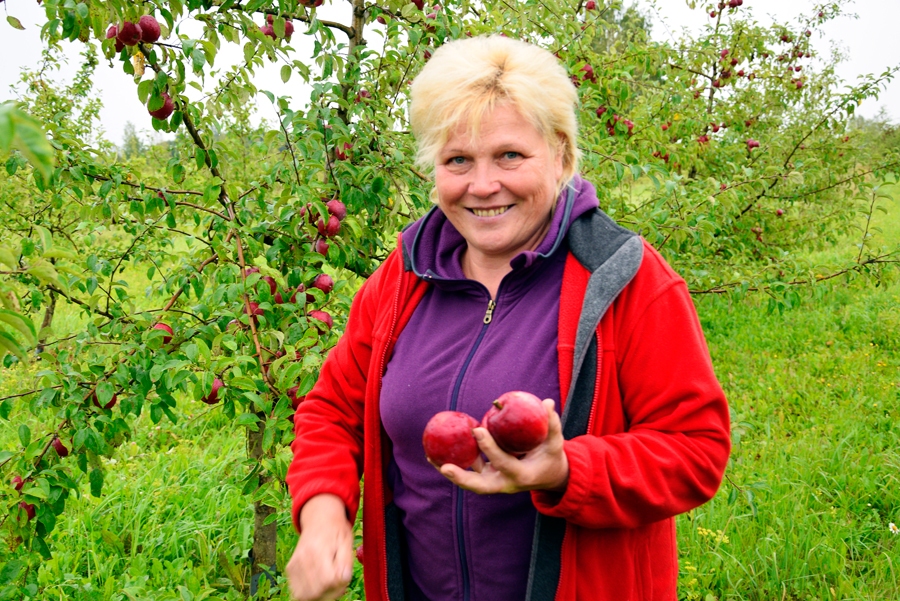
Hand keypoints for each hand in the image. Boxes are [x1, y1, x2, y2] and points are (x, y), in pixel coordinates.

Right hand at [285, 494, 353, 600]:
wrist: (319, 518)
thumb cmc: (336, 530)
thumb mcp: (347, 541)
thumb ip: (346, 562)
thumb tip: (344, 579)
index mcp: (319, 549)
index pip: (327, 581)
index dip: (338, 587)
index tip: (344, 581)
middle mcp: (303, 557)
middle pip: (314, 592)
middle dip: (329, 594)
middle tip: (338, 585)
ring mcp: (294, 564)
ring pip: (304, 595)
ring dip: (319, 596)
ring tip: (329, 584)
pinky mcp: (290, 568)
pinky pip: (297, 591)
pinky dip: (309, 592)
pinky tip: (319, 582)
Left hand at [438, 399, 568, 493]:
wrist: (550, 478)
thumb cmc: (552, 457)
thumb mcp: (555, 443)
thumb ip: (552, 424)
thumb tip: (547, 402)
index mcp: (521, 475)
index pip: (503, 462)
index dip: (489, 448)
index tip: (477, 429)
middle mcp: (505, 483)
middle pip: (480, 486)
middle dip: (461, 478)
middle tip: (444, 466)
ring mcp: (495, 482)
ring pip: (470, 481)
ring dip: (451, 472)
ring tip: (431, 458)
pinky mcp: (488, 478)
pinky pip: (469, 472)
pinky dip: (454, 464)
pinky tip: (437, 452)